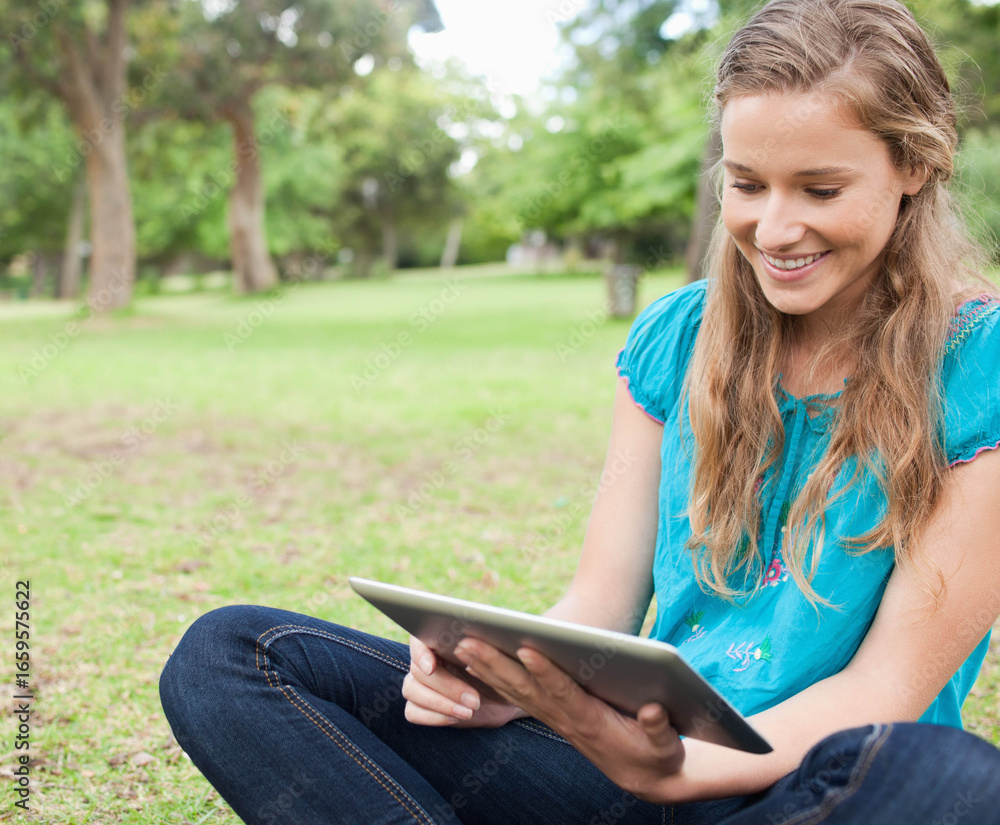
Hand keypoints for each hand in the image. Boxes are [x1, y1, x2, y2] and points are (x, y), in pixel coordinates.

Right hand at [402, 636, 526, 727]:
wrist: (503, 695)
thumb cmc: (499, 668)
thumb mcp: (497, 655)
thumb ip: (483, 645)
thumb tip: (474, 642)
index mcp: (438, 639)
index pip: (418, 640)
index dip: (421, 653)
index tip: (432, 666)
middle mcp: (424, 659)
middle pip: (419, 671)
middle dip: (447, 687)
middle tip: (473, 699)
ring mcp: (418, 682)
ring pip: (412, 691)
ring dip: (442, 704)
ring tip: (469, 711)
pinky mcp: (419, 705)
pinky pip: (413, 712)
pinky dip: (435, 717)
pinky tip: (456, 718)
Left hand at [453, 638, 684, 799]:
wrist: (646, 778)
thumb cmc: (659, 755)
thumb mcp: (667, 746)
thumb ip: (659, 728)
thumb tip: (652, 710)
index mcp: (593, 723)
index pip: (564, 693)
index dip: (545, 672)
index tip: (527, 649)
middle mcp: (568, 720)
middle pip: (526, 690)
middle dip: (497, 665)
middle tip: (468, 642)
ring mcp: (557, 719)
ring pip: (515, 692)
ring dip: (488, 670)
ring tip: (462, 646)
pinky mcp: (553, 716)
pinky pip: (517, 697)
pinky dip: (495, 680)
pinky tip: (476, 664)